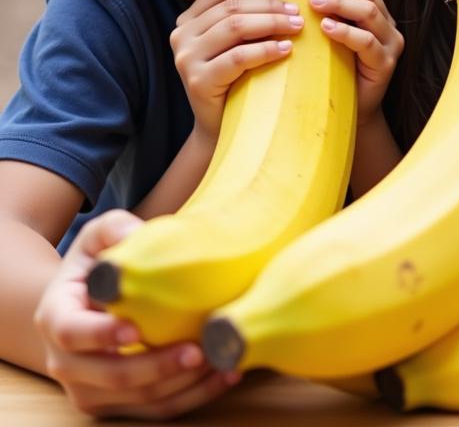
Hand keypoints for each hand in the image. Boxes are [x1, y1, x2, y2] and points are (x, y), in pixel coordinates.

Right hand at [34, 210, 238, 418]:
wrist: (81, 306)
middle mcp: (66, 362)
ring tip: (222, 363)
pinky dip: (192, 397)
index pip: (72, 333)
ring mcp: (90, 388)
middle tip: (198, 351)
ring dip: (182, 386)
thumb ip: (114, 228)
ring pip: (138, 400)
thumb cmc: (95, 265)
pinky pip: (155, 410)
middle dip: (156, 368)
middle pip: (110, 377)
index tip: (135, 331)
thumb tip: (134, 233)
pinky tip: (224, 376)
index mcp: (57, 318)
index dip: (101, 336)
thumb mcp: (98, 237)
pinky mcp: (116, 402)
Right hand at [170, 0, 303, 141]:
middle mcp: (181, 36)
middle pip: (231, 8)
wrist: (219, 124)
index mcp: (187, 21)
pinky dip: (266, 49)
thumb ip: (241, 18)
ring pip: (235, 27)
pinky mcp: (199, 80)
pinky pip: (239, 56)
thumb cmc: (233, 78)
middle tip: (296, 11)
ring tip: (296, 26)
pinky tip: (285, 49)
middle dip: (268, 6)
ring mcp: (187, 58)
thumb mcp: (232, 43)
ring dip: (271, 23)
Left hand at [309, 0, 403, 123]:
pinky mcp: (385, 64)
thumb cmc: (339, 71)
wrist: (352, 110)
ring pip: (370, 12)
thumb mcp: (336, 38)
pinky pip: (366, 41)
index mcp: (380, 16)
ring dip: (341, 3)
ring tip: (316, 3)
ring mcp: (391, 45)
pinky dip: (345, 31)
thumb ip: (332, 16)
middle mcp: (390, 27)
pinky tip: (326, 27)